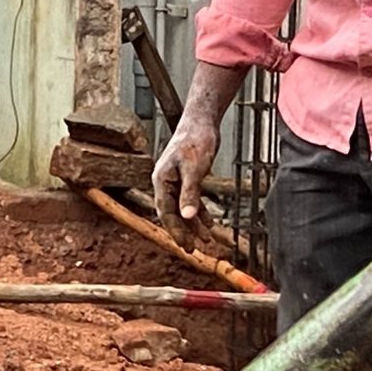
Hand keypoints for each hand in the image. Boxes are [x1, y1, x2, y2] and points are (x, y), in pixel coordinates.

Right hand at [152, 110, 220, 248]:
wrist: (201, 120)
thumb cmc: (196, 139)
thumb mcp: (194, 169)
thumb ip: (190, 194)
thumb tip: (187, 217)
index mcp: (161, 180)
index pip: (165, 213)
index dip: (176, 231)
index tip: (186, 246)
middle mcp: (165, 183)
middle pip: (172, 214)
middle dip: (183, 233)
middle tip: (193, 251)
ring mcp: (175, 181)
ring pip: (182, 209)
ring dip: (194, 225)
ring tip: (205, 241)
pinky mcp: (187, 178)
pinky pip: (191, 201)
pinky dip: (200, 213)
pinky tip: (210, 223)